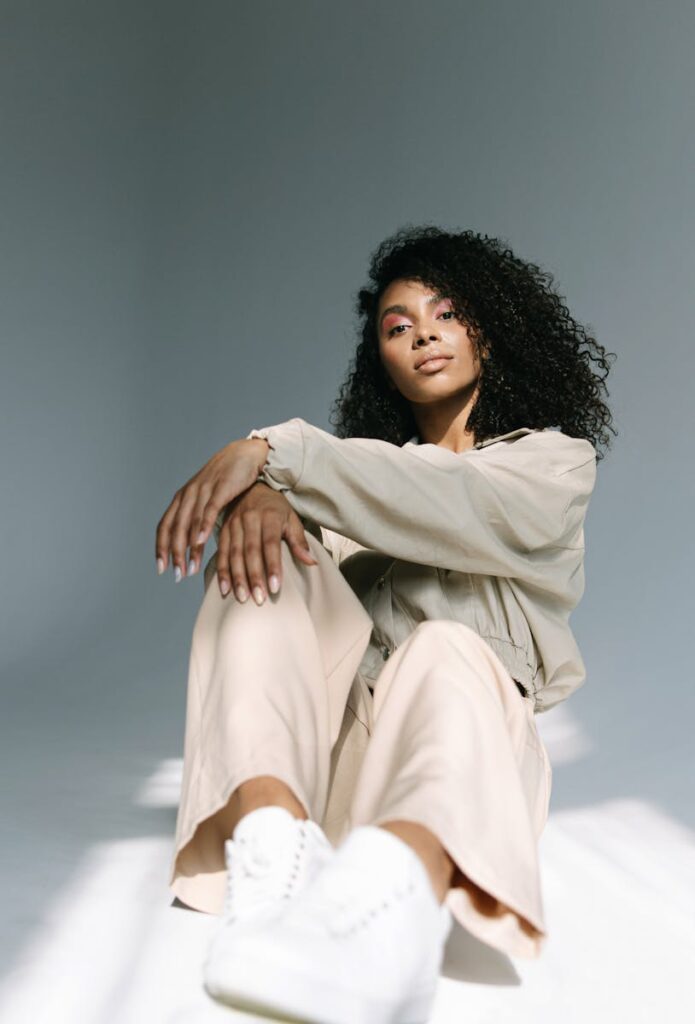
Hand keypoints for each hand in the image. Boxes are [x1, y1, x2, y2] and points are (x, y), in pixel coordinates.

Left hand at [156, 437, 269, 580]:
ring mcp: (203, 490)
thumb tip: (191, 543)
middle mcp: (189, 494)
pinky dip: (202, 526)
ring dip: (188, 548)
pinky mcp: (220, 487)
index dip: (161, 548)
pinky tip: (201, 542)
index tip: (162, 568)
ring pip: (189, 523)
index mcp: (183, 498)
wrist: (244, 455)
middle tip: (176, 575)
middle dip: (174, 554)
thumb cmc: (227, 480)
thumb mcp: (208, 499)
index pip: (165, 526)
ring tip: (189, 568)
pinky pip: (208, 510)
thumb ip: (198, 517)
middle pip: (175, 528)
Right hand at [217, 482, 317, 602]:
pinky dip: (222, 572)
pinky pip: (220, 552)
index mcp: (269, 515)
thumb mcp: (291, 519)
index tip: (275, 587)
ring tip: (243, 598)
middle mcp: (249, 518)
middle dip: (254, 577)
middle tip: (259, 599)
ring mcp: (234, 523)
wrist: (253, 488)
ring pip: (233, 554)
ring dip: (237, 578)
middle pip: (250, 551)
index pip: (270, 544)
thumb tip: (311, 563)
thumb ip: (299, 541)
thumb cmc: (276, 508)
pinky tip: (224, 589)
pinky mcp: (222, 529)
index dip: (272, 566)